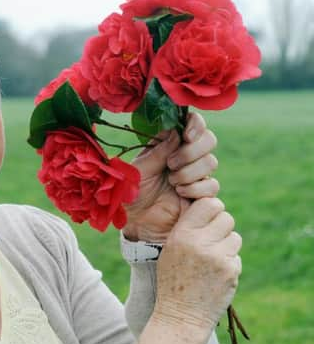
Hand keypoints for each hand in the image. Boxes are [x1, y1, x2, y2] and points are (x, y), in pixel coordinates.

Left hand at [122, 112, 218, 241]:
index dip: (195, 125)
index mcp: (168, 143)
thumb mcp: (140, 169)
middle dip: (191, 152)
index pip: (192, 122)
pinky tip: (180, 193)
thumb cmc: (132, 192)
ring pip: (211, 162)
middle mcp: (185, 154)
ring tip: (172, 182)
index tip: (187, 136)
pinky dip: (196, 188)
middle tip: (171, 164)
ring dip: (190, 172)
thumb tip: (177, 134)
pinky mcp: (202, 193)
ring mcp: (195, 174)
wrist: (137, 221)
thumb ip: (158, 151)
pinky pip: (211, 185)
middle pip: (208, 140)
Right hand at [153, 198, 241, 331]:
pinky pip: (237, 256)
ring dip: (227, 245)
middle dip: (221, 226)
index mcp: (182, 234)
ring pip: (234, 237)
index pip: (209, 203)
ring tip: (211, 259)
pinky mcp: (231, 271)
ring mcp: (218, 257)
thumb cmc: (172, 278)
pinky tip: (215, 274)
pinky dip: (229, 263)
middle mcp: (200, 243)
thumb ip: (187, 227)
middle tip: (212, 239)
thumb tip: (207, 206)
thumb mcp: (171, 248)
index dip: (211, 209)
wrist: (181, 314)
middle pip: (226, 217)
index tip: (207, 218)